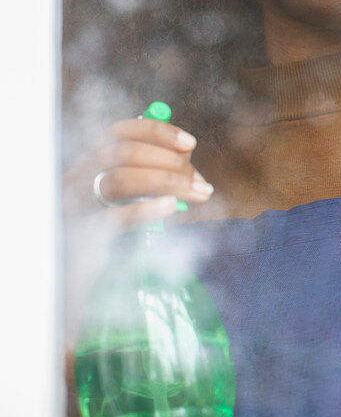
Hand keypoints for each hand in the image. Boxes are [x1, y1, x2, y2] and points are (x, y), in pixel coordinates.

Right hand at [62, 116, 214, 342]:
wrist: (63, 284)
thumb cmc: (96, 240)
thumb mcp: (117, 204)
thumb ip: (145, 182)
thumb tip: (190, 170)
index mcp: (85, 167)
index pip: (119, 132)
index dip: (157, 133)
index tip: (190, 144)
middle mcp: (74, 180)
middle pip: (124, 152)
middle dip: (171, 162)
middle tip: (200, 181)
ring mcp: (74, 207)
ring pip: (121, 179)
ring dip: (170, 182)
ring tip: (199, 193)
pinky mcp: (79, 237)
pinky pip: (115, 217)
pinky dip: (148, 208)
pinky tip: (172, 207)